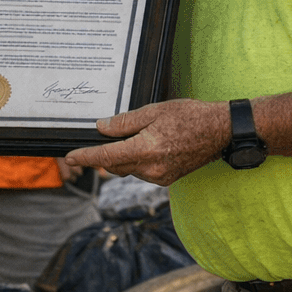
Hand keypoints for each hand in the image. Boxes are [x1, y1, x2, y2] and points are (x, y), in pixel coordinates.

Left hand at [63, 98, 229, 186]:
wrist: (220, 131)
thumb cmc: (190, 116)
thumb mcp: (154, 111)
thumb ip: (124, 122)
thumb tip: (102, 128)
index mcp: (146, 150)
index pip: (107, 157)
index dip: (85, 157)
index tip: (70, 157)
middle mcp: (152, 169)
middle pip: (115, 165)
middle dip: (104, 155)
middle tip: (102, 139)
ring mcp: (160, 177)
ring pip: (128, 169)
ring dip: (123, 157)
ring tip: (136, 136)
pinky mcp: (167, 179)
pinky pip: (142, 172)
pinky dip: (137, 161)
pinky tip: (147, 146)